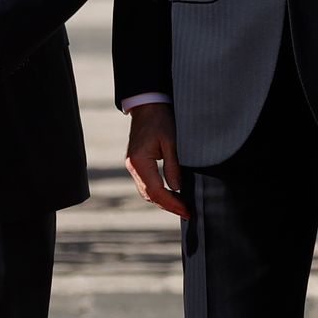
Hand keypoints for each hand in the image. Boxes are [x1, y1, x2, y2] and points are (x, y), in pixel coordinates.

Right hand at [125, 102, 188, 219]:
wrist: (147, 105)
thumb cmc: (160, 119)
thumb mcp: (171, 141)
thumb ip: (173, 166)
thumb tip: (177, 189)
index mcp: (139, 161)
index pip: (156, 191)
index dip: (172, 204)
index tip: (186, 211)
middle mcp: (132, 166)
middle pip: (149, 195)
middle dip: (168, 205)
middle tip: (186, 212)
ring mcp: (131, 165)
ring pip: (146, 191)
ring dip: (162, 200)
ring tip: (181, 206)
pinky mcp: (135, 163)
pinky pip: (145, 183)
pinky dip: (157, 191)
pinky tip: (170, 193)